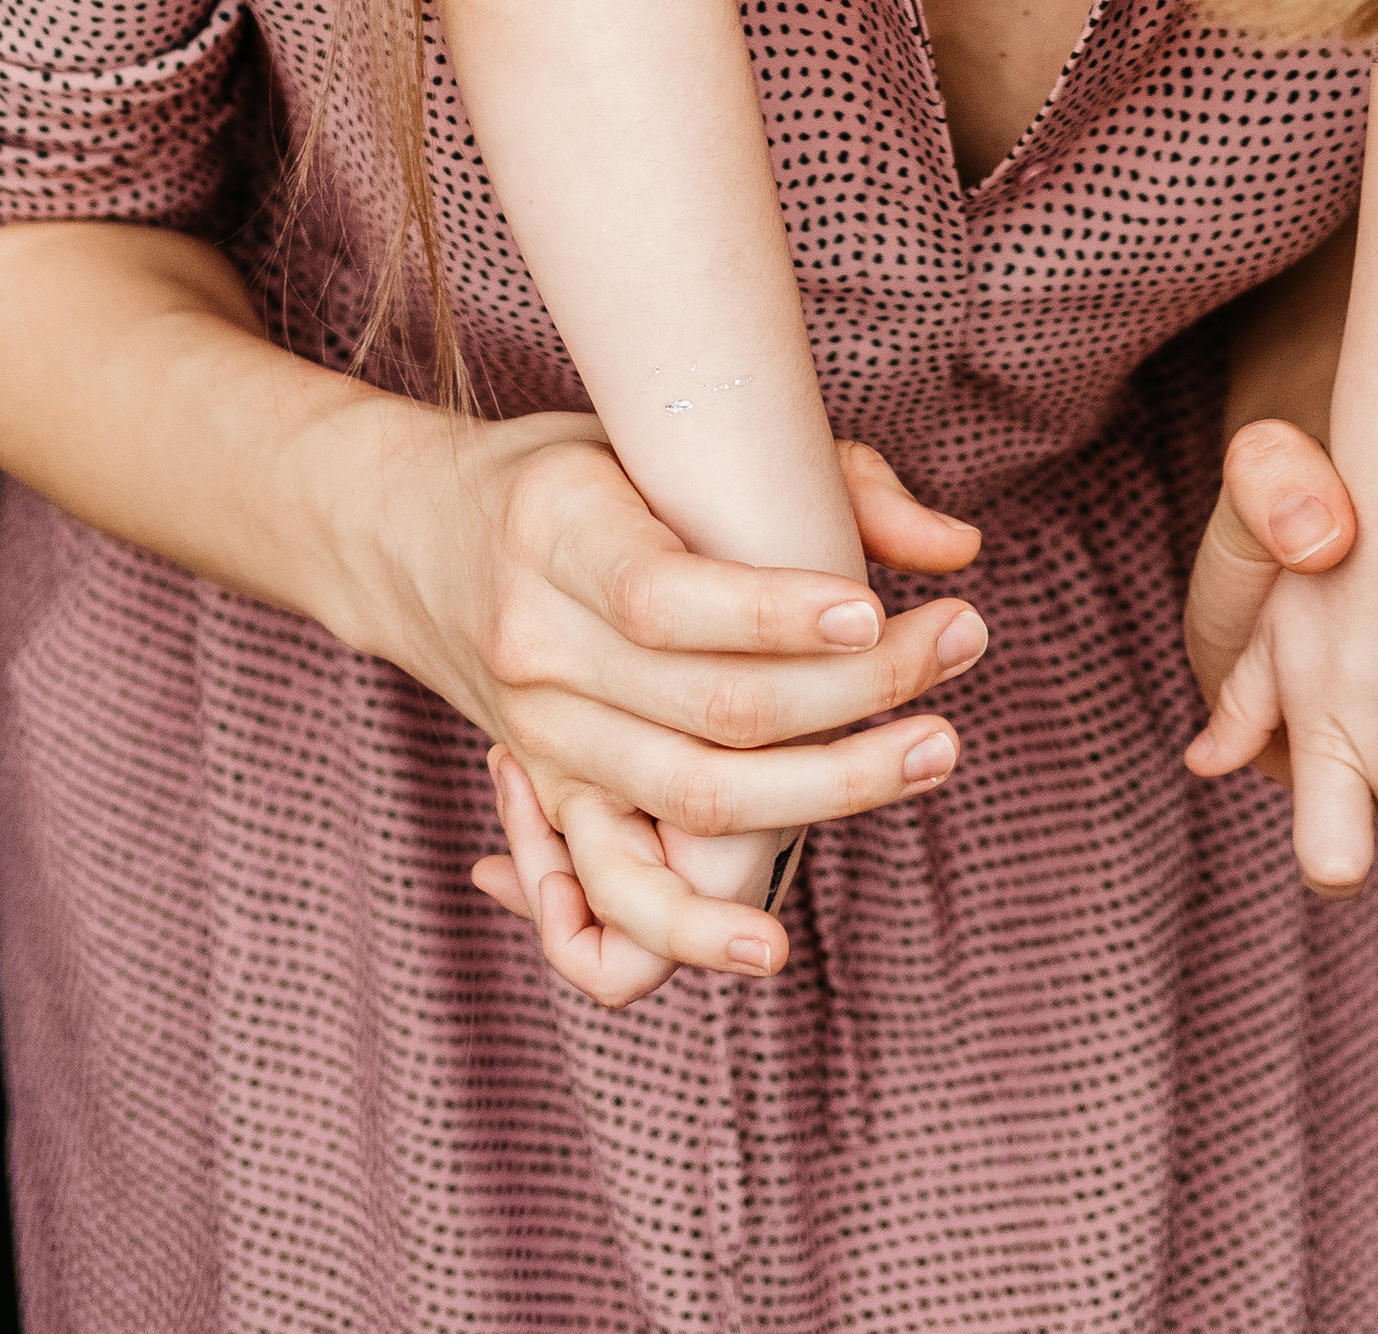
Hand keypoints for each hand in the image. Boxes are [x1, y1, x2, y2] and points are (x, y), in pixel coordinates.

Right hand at [386, 425, 981, 1006]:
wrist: (415, 539)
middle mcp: (537, 644)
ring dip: (827, 791)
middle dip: (853, 692)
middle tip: (962, 646)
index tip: (875, 606)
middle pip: (706, 709)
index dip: (773, 614)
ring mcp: (538, 736)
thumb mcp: (657, 431)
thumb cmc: (578, 471)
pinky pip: (608, 897)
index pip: (663, 598)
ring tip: (934, 750)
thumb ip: (818, 476)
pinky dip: (683, 934)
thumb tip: (958, 545)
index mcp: (556, 530)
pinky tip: (773, 945)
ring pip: (688, 800)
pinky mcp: (551, 798)